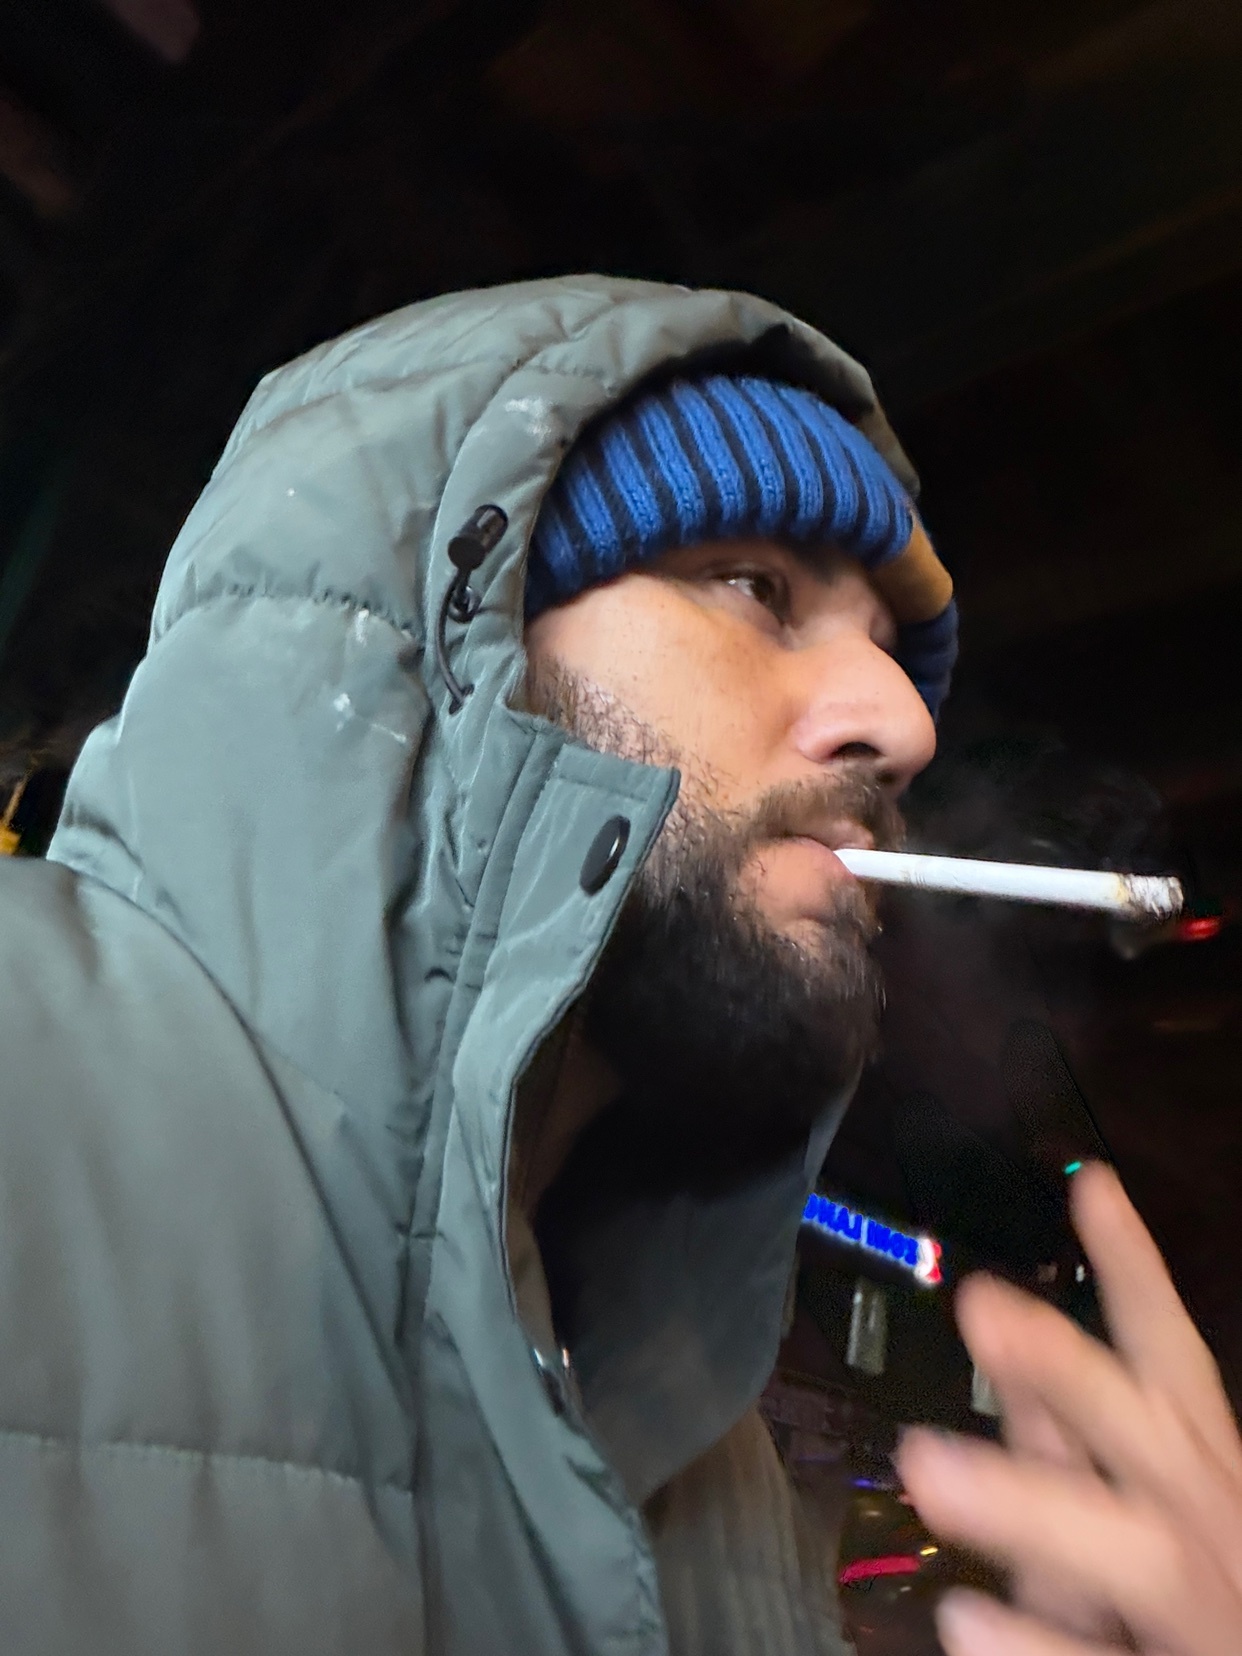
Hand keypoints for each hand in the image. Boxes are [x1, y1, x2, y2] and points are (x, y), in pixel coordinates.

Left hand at [895, 1161, 1241, 1655]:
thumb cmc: (1183, 1606)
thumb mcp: (1126, 1500)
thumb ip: (1060, 1425)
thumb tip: (1000, 1325)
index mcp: (1199, 1473)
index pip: (1172, 1359)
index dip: (1138, 1275)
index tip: (1094, 1187)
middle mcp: (1213, 1529)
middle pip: (1151, 1437)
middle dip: (1073, 1370)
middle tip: (982, 1306)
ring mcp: (1205, 1616)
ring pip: (1139, 1553)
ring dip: (1032, 1503)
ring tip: (925, 1464)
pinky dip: (1035, 1648)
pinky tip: (963, 1617)